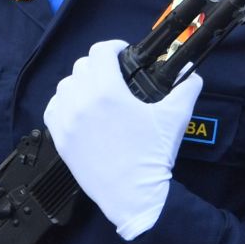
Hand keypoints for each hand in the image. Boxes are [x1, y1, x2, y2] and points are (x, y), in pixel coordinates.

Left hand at [44, 39, 203, 240]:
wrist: (134, 196)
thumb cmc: (152, 156)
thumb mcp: (175, 117)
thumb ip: (186, 88)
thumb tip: (191, 74)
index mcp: (107, 92)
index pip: (100, 52)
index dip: (113, 47)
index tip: (122, 53)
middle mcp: (81, 102)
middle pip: (82, 66)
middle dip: (99, 66)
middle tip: (113, 75)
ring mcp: (67, 121)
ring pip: (65, 86)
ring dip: (80, 83)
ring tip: (96, 92)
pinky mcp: (60, 139)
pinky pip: (53, 108)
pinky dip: (64, 103)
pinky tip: (78, 109)